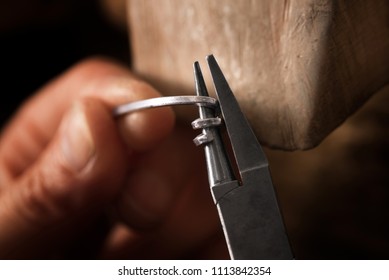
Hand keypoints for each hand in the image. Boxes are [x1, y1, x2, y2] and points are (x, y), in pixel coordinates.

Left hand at [0, 57, 227, 258]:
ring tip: (132, 254)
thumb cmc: (12, 256)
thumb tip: (95, 122)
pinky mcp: (187, 237)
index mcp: (55, 144)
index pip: (102, 89)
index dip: (132, 99)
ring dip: (178, 225)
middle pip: (167, 133)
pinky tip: (167, 259)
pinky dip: (204, 251)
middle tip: (137, 215)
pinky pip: (220, 232)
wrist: (35, 276)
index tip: (150, 127)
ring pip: (205, 183)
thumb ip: (45, 189)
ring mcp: (156, 201)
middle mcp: (113, 165)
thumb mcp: (4, 237)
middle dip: (162, 172)